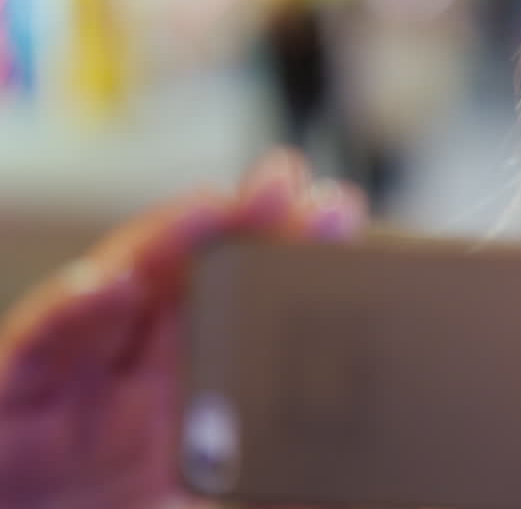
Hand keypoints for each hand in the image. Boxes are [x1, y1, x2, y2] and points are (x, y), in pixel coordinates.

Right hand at [0, 150, 366, 508]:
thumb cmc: (112, 506)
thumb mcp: (211, 497)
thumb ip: (271, 487)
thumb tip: (352, 491)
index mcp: (194, 371)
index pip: (247, 293)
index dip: (287, 250)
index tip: (336, 211)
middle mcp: (141, 350)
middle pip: (195, 266)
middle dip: (241, 219)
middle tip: (286, 180)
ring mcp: (82, 360)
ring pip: (123, 280)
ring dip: (166, 238)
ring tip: (214, 206)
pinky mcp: (19, 386)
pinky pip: (43, 341)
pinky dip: (72, 313)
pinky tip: (108, 287)